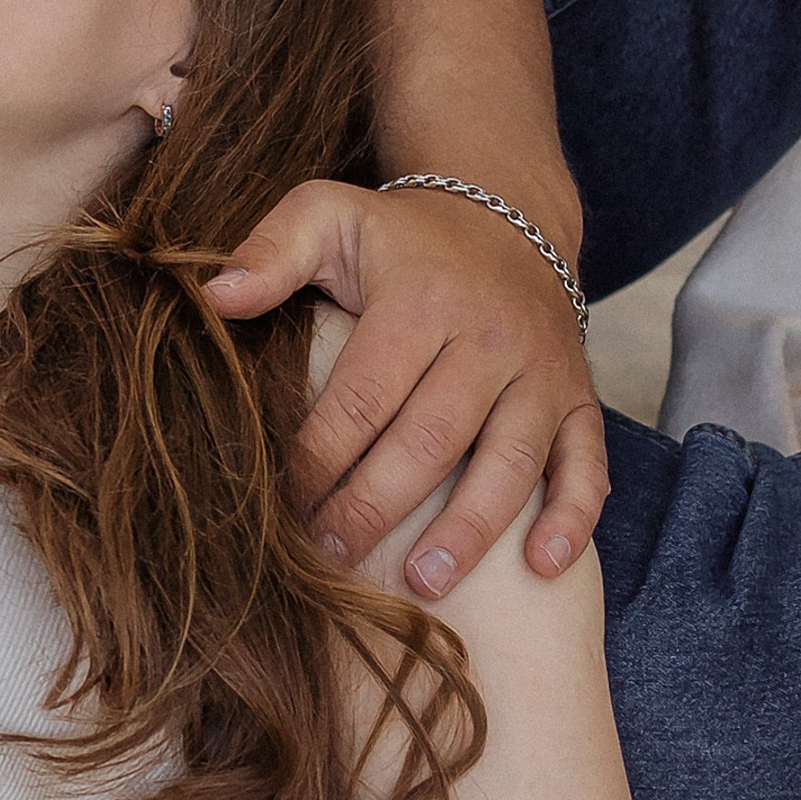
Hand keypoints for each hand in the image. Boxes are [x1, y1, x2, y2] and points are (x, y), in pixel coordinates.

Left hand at [207, 179, 604, 594]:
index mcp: (423, 300)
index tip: (282, 504)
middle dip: (376, 506)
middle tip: (332, 558)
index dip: (319, 457)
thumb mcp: (330, 216)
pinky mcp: (579, 399)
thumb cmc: (402, 237)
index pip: (363, 396)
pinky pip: (586, 463)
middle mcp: (490, 339)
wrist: (508, 217)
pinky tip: (542, 568)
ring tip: (422, 583)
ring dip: (468, 530)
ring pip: (510, 463)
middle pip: (431, 440)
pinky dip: (573, 517)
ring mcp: (542, 373)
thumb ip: (270, 251)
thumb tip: (214, 297)